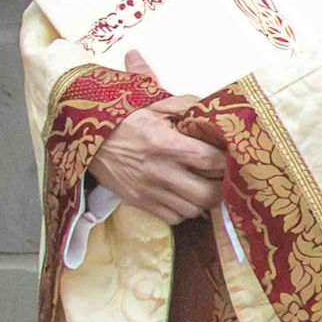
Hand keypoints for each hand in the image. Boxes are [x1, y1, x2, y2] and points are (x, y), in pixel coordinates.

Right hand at [93, 103, 226, 222]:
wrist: (88, 140)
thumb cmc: (124, 121)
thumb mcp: (153, 105)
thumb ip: (187, 104)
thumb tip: (216, 108)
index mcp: (164, 144)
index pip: (210, 160)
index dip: (228, 161)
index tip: (233, 157)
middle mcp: (158, 171)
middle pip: (207, 194)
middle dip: (222, 188)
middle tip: (224, 178)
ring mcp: (148, 190)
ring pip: (193, 210)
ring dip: (204, 200)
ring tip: (205, 186)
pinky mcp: (139, 202)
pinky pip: (173, 218)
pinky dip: (184, 211)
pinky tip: (184, 196)